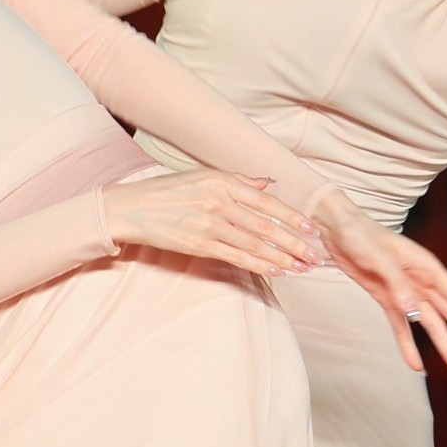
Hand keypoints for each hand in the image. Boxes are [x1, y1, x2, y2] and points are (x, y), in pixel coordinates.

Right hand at [103, 171, 325, 278]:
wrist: (132, 207)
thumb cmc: (166, 191)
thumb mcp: (201, 176)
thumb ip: (238, 180)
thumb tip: (266, 183)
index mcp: (222, 181)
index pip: (265, 201)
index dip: (290, 216)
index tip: (310, 228)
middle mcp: (219, 201)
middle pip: (265, 225)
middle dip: (294, 242)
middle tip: (315, 255)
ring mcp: (209, 224)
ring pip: (254, 244)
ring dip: (281, 258)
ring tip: (301, 267)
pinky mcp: (199, 244)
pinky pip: (235, 256)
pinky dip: (257, 264)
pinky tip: (274, 271)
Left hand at [309, 190, 446, 377]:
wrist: (338, 228)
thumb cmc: (361, 235)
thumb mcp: (379, 257)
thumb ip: (398, 284)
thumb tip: (415, 312)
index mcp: (427, 268)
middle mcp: (422, 283)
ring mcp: (406, 293)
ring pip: (433, 326)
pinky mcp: (387, 300)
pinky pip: (402, 328)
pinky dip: (409, 347)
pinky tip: (417, 367)